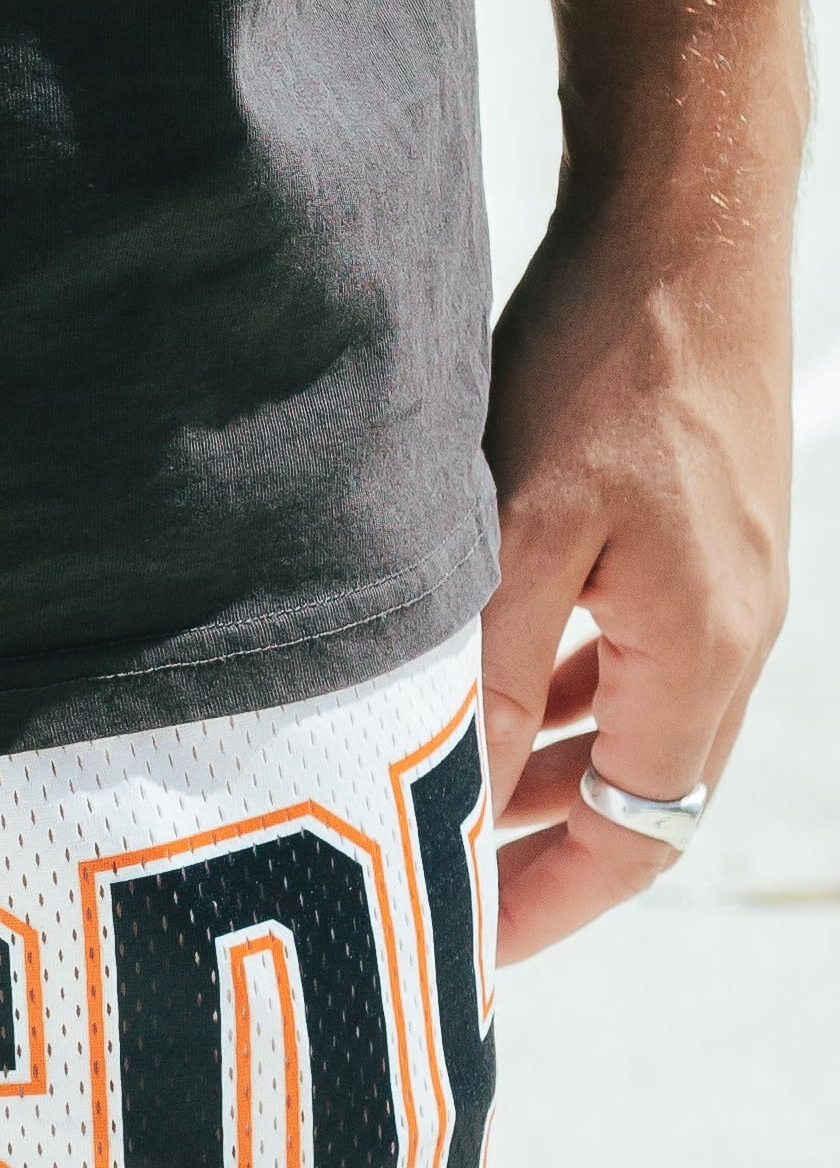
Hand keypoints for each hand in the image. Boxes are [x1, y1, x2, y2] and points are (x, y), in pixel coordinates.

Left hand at [477, 201, 790, 962]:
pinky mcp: (698, 534)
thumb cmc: (603, 361)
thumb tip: (454, 807)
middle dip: (534, 853)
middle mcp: (733, 631)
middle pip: (638, 794)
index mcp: (703, 651)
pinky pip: (631, 654)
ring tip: (442, 807)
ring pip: (628, 725)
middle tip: (433, 893)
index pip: (635, 835)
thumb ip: (488, 678)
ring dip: (542, 772)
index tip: (461, 953)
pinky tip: (487, 690)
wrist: (684, 215)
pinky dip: (561, 693)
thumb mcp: (517, 537)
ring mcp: (724, 581)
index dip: (545, 904)